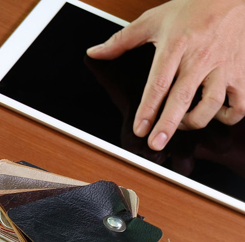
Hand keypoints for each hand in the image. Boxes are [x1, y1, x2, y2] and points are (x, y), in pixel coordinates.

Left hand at [87, 0, 244, 150]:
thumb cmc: (194, 8)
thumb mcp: (154, 20)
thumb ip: (122, 40)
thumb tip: (95, 52)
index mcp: (176, 47)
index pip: (159, 84)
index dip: (148, 110)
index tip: (139, 129)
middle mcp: (200, 58)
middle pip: (182, 99)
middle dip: (167, 125)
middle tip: (156, 143)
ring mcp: (223, 66)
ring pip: (211, 104)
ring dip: (194, 122)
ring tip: (181, 125)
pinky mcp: (242, 72)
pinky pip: (239, 103)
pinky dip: (228, 116)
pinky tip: (214, 116)